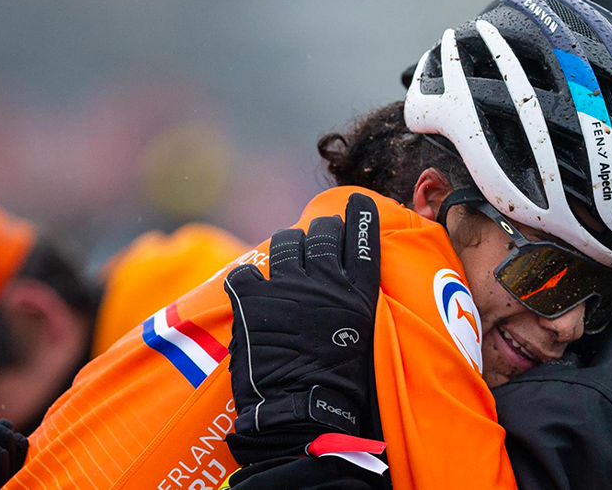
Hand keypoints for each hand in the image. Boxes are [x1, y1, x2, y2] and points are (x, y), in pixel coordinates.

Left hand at [224, 193, 380, 464]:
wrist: (302, 409)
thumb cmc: (341, 387)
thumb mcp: (364, 338)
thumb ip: (353, 306)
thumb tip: (343, 289)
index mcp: (357, 292)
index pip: (363, 241)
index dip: (361, 217)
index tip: (358, 202)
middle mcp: (324, 280)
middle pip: (322, 233)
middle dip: (320, 228)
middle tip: (317, 233)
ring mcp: (287, 285)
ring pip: (285, 242)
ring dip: (286, 246)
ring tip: (286, 256)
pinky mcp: (253, 299)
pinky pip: (247, 273)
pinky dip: (248, 280)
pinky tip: (250, 289)